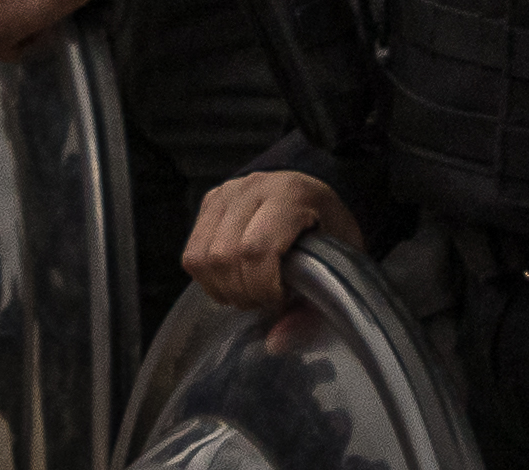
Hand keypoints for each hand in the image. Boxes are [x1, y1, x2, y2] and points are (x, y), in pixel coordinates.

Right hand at [182, 168, 362, 313]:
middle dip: (243, 293)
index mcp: (293, 195)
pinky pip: (192, 253)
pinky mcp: (211, 201)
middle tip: (265, 300)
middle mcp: (256, 186)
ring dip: (222, 288)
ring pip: (202, 257)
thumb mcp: (336, 267)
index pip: (256, 249)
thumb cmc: (327, 233)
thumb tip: (275, 343)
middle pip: (225, 256)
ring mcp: (229, 191)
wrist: (315, 199)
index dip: (262, 287)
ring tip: (249, 291)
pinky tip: (233, 279)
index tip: (281, 301)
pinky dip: (207, 278)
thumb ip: (311, 309)